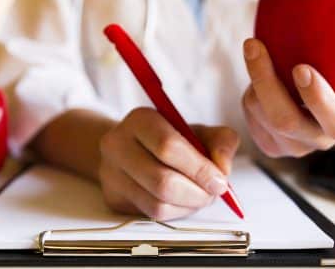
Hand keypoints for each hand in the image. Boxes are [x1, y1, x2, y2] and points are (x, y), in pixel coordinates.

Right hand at [98, 107, 239, 219]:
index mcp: (140, 120)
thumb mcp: (196, 130)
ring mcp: (111, 173)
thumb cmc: (167, 139)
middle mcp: (118, 145)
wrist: (129, 148)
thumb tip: (223, 168)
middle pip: (162, 181)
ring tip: (200, 197)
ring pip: (157, 204)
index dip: (199, 168)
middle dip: (197, 193)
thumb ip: (220, 141)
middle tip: (213, 192)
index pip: (168, 147)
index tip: (220, 180)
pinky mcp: (113, 197)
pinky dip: (176, 212)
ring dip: (189, 206)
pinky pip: (151, 215)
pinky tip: (182, 202)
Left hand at [241, 38, 334, 157]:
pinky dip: (249, 93)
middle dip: (266, 81)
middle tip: (255, 46)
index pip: (333, 120)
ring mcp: (291, 147)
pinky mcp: (269, 145)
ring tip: (258, 54)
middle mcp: (317, 141)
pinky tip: (256, 81)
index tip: (301, 68)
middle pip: (285, 120)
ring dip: (254, 81)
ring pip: (261, 114)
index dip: (317, 97)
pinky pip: (250, 118)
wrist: (315, 110)